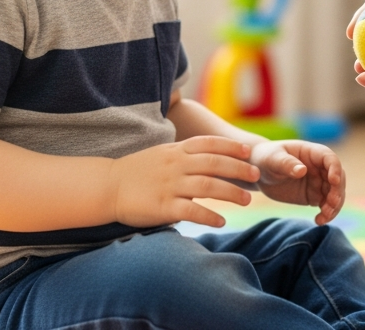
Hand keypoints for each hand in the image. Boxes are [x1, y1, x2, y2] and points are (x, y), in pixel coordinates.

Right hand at [108, 136, 260, 227]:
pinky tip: (222, 221)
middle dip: (239, 168)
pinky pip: (191, 211)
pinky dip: (209, 216)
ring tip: (247, 200)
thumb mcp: (162, 154)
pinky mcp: (163, 206)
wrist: (108, 186)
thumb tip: (210, 155)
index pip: (209, 143)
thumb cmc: (138, 171)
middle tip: (256, 175)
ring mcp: (169, 185)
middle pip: (215, 163)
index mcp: (176, 151)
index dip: (231, 146)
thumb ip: (184, 153)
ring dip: (231, 192)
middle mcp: (176, 165)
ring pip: (208, 186)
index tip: (248, 151)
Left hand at [249, 140, 345, 223]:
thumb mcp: (273, 159)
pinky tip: (319, 221)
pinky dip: (326, 214)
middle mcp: (320, 167)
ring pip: (335, 194)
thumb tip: (302, 170)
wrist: (259, 173)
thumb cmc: (266, 159)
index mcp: (312, 153)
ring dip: (334, 206)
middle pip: (338, 178)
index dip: (335, 169)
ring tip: (324, 217)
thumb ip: (286, 164)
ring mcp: (319, 182)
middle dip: (337, 192)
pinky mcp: (314, 196)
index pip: (330, 158)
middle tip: (330, 205)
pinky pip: (326, 205)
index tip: (334, 180)